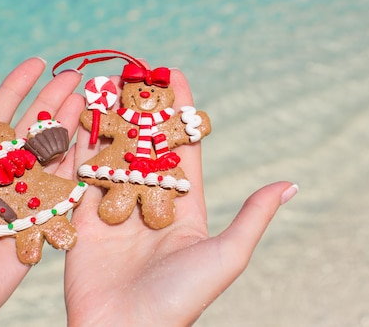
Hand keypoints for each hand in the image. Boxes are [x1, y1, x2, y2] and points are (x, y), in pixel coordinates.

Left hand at [0, 58, 84, 325]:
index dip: (16, 88)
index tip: (37, 63)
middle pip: (29, 131)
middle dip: (50, 102)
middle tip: (73, 76)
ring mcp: (19, 200)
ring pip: (48, 155)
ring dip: (66, 126)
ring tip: (84, 99)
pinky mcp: (37, 224)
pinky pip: (59, 191)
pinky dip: (73, 165)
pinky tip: (83, 141)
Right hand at [65, 68, 296, 325]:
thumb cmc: (181, 300)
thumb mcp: (227, 255)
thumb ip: (254, 216)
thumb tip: (292, 184)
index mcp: (184, 205)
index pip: (181, 145)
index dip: (178, 110)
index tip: (173, 73)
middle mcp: (149, 201)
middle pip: (144, 142)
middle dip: (140, 105)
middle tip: (136, 68)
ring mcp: (115, 208)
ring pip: (112, 152)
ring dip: (109, 117)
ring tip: (104, 82)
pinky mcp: (83, 219)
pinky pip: (80, 174)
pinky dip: (78, 144)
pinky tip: (77, 114)